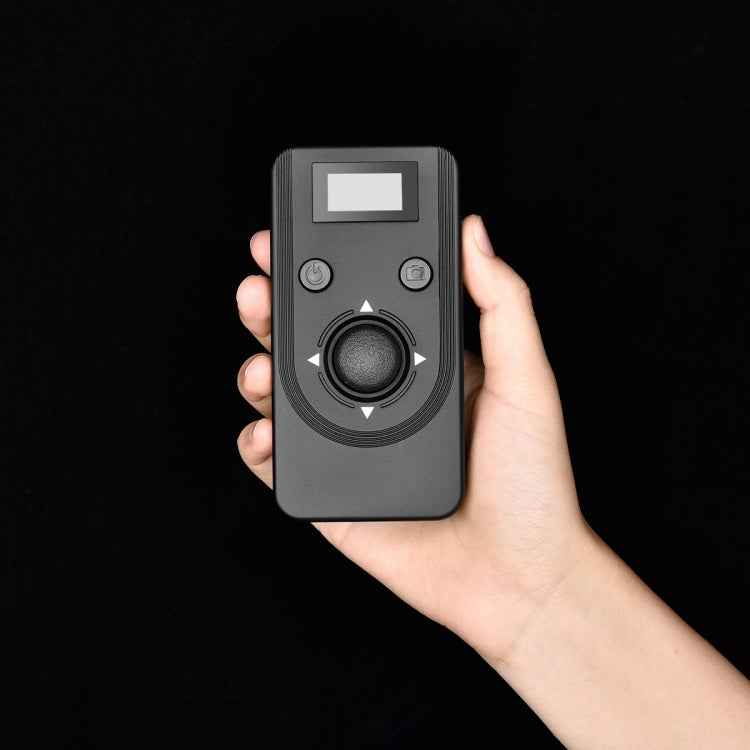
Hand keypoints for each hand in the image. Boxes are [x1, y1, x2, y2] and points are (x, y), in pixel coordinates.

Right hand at [236, 215, 593, 664]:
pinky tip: (264, 434)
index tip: (293, 245)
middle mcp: (379, 401)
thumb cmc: (533, 485)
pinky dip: (257, 447)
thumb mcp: (527, 381)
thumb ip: (502, 304)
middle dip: (272, 314)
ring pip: (285, 400)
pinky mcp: (332, 493)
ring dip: (257, 374)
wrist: (518, 577)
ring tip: (260, 368)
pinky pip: (281, 465)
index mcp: (420, 367)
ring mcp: (352, 447)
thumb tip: (475, 233)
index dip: (323, 275)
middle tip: (257, 292)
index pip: (361, 307)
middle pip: (309, 347)